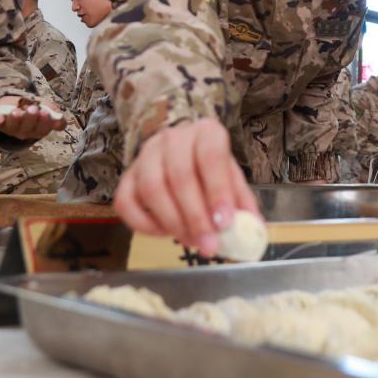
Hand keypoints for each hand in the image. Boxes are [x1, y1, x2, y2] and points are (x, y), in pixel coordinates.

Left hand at [0, 96, 66, 138]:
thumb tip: (61, 121)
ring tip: (17, 111)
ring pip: (13, 127)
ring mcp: (11, 129)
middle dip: (31, 119)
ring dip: (15, 120)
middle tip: (33, 109)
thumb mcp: (47, 109)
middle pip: (28, 129)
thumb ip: (55, 115)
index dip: (44, 123)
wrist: (14, 106)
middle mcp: (25, 132)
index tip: (45, 113)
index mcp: (38, 130)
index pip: (43, 130)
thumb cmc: (34, 109)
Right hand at [113, 117, 259, 255]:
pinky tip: (165, 233)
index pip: (211, 156)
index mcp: (206, 132)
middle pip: (179, 176)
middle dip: (195, 217)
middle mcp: (172, 138)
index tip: (225, 223)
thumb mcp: (233, 178)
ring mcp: (145, 155)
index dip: (218, 191)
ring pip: (151, 189)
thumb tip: (251, 229)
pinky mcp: (126, 176)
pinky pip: (126, 203)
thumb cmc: (211, 169)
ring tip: (191, 241)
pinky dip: (144, 224)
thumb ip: (242, 202)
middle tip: (209, 245)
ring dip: (173, 222)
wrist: (182, 153)